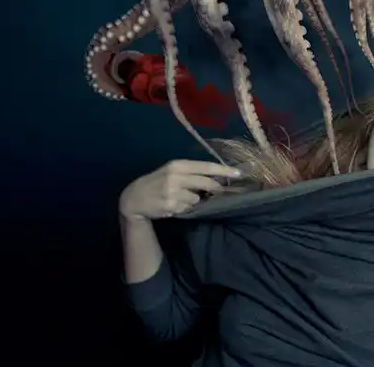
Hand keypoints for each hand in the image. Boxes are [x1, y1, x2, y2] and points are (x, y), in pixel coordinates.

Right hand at [119, 160, 241, 219]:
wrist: (135, 197)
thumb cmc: (157, 182)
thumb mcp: (172, 171)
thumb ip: (191, 173)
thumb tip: (216, 179)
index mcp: (178, 165)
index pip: (206, 166)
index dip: (224, 171)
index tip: (239, 174)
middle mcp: (176, 176)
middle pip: (206, 183)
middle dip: (216, 189)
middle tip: (221, 192)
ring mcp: (173, 192)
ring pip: (197, 198)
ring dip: (195, 200)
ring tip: (181, 198)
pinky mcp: (171, 205)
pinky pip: (188, 208)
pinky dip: (185, 208)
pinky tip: (175, 205)